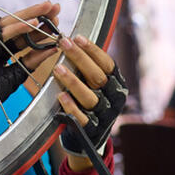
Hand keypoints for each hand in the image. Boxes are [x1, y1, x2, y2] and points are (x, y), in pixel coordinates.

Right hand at [0, 2, 60, 131]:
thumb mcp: (15, 75)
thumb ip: (30, 61)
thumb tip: (50, 48)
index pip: (21, 33)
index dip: (39, 27)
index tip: (56, 21)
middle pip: (17, 24)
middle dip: (37, 15)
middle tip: (56, 7)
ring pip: (10, 23)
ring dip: (29, 15)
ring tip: (48, 9)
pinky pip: (2, 33)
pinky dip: (18, 27)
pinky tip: (33, 22)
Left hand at [53, 35, 126, 156]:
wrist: (89, 137)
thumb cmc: (88, 102)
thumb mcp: (93, 84)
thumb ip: (88, 68)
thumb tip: (71, 41)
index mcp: (117, 84)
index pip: (107, 64)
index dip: (93, 50)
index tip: (77, 37)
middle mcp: (114, 98)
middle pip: (98, 76)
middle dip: (80, 58)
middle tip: (64, 44)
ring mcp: (104, 115)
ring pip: (90, 97)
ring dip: (73, 81)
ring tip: (57, 68)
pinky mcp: (92, 130)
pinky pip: (82, 118)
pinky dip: (71, 106)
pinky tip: (60, 96)